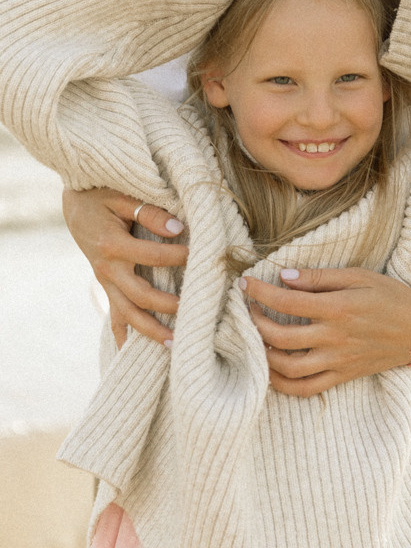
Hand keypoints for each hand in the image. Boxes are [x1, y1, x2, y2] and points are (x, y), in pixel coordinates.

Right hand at [62, 188, 187, 348]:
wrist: (75, 203)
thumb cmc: (102, 194)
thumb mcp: (123, 197)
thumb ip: (150, 213)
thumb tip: (178, 228)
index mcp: (112, 244)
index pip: (150, 257)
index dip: (176, 257)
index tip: (199, 254)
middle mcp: (107, 268)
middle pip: (139, 296)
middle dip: (167, 305)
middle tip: (193, 310)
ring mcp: (105, 281)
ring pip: (126, 314)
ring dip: (149, 330)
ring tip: (173, 343)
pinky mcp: (106, 285)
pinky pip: (113, 315)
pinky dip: (122, 335)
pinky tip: (132, 353)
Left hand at [239, 267, 410, 396]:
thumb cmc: (390, 296)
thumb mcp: (358, 276)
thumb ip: (319, 278)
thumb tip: (284, 277)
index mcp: (337, 308)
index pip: (286, 302)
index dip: (260, 293)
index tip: (245, 284)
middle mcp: (334, 338)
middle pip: (280, 337)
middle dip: (255, 322)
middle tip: (247, 309)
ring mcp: (338, 361)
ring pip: (287, 368)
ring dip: (263, 354)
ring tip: (256, 337)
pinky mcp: (342, 376)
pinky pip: (305, 389)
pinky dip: (282, 384)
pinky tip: (271, 370)